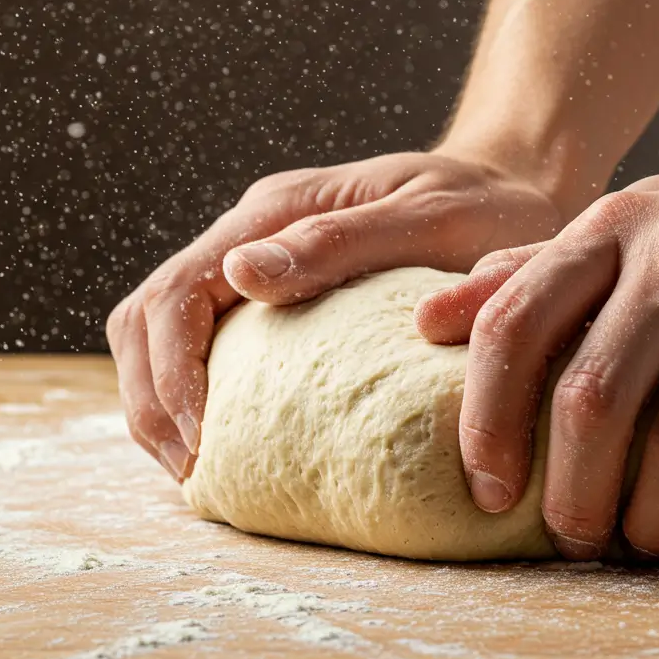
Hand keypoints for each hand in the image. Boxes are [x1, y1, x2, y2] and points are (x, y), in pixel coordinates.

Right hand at [107, 149, 562, 481]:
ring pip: (166, 327)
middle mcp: (257, 230)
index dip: (171, 369)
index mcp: (280, 209)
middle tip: (190, 469)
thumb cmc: (483, 206)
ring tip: (195, 466)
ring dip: (162, 399)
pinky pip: (211, 339)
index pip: (181, 288)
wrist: (507, 189)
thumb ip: (340, 242)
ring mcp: (264, 258)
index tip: (201, 439)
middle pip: (151, 311)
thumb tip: (241, 273)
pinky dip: (194, 390)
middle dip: (152, 396)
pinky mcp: (282, 289)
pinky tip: (224, 438)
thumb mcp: (428, 217)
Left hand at [415, 147, 658, 558]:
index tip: (489, 491)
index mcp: (615, 224)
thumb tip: (428, 322)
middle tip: (573, 537)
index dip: (486, 419)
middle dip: (571, 493)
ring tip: (645, 539)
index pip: (516, 323)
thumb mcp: (624, 232)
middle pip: (594, 396)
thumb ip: (529, 277)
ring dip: (655, 518)